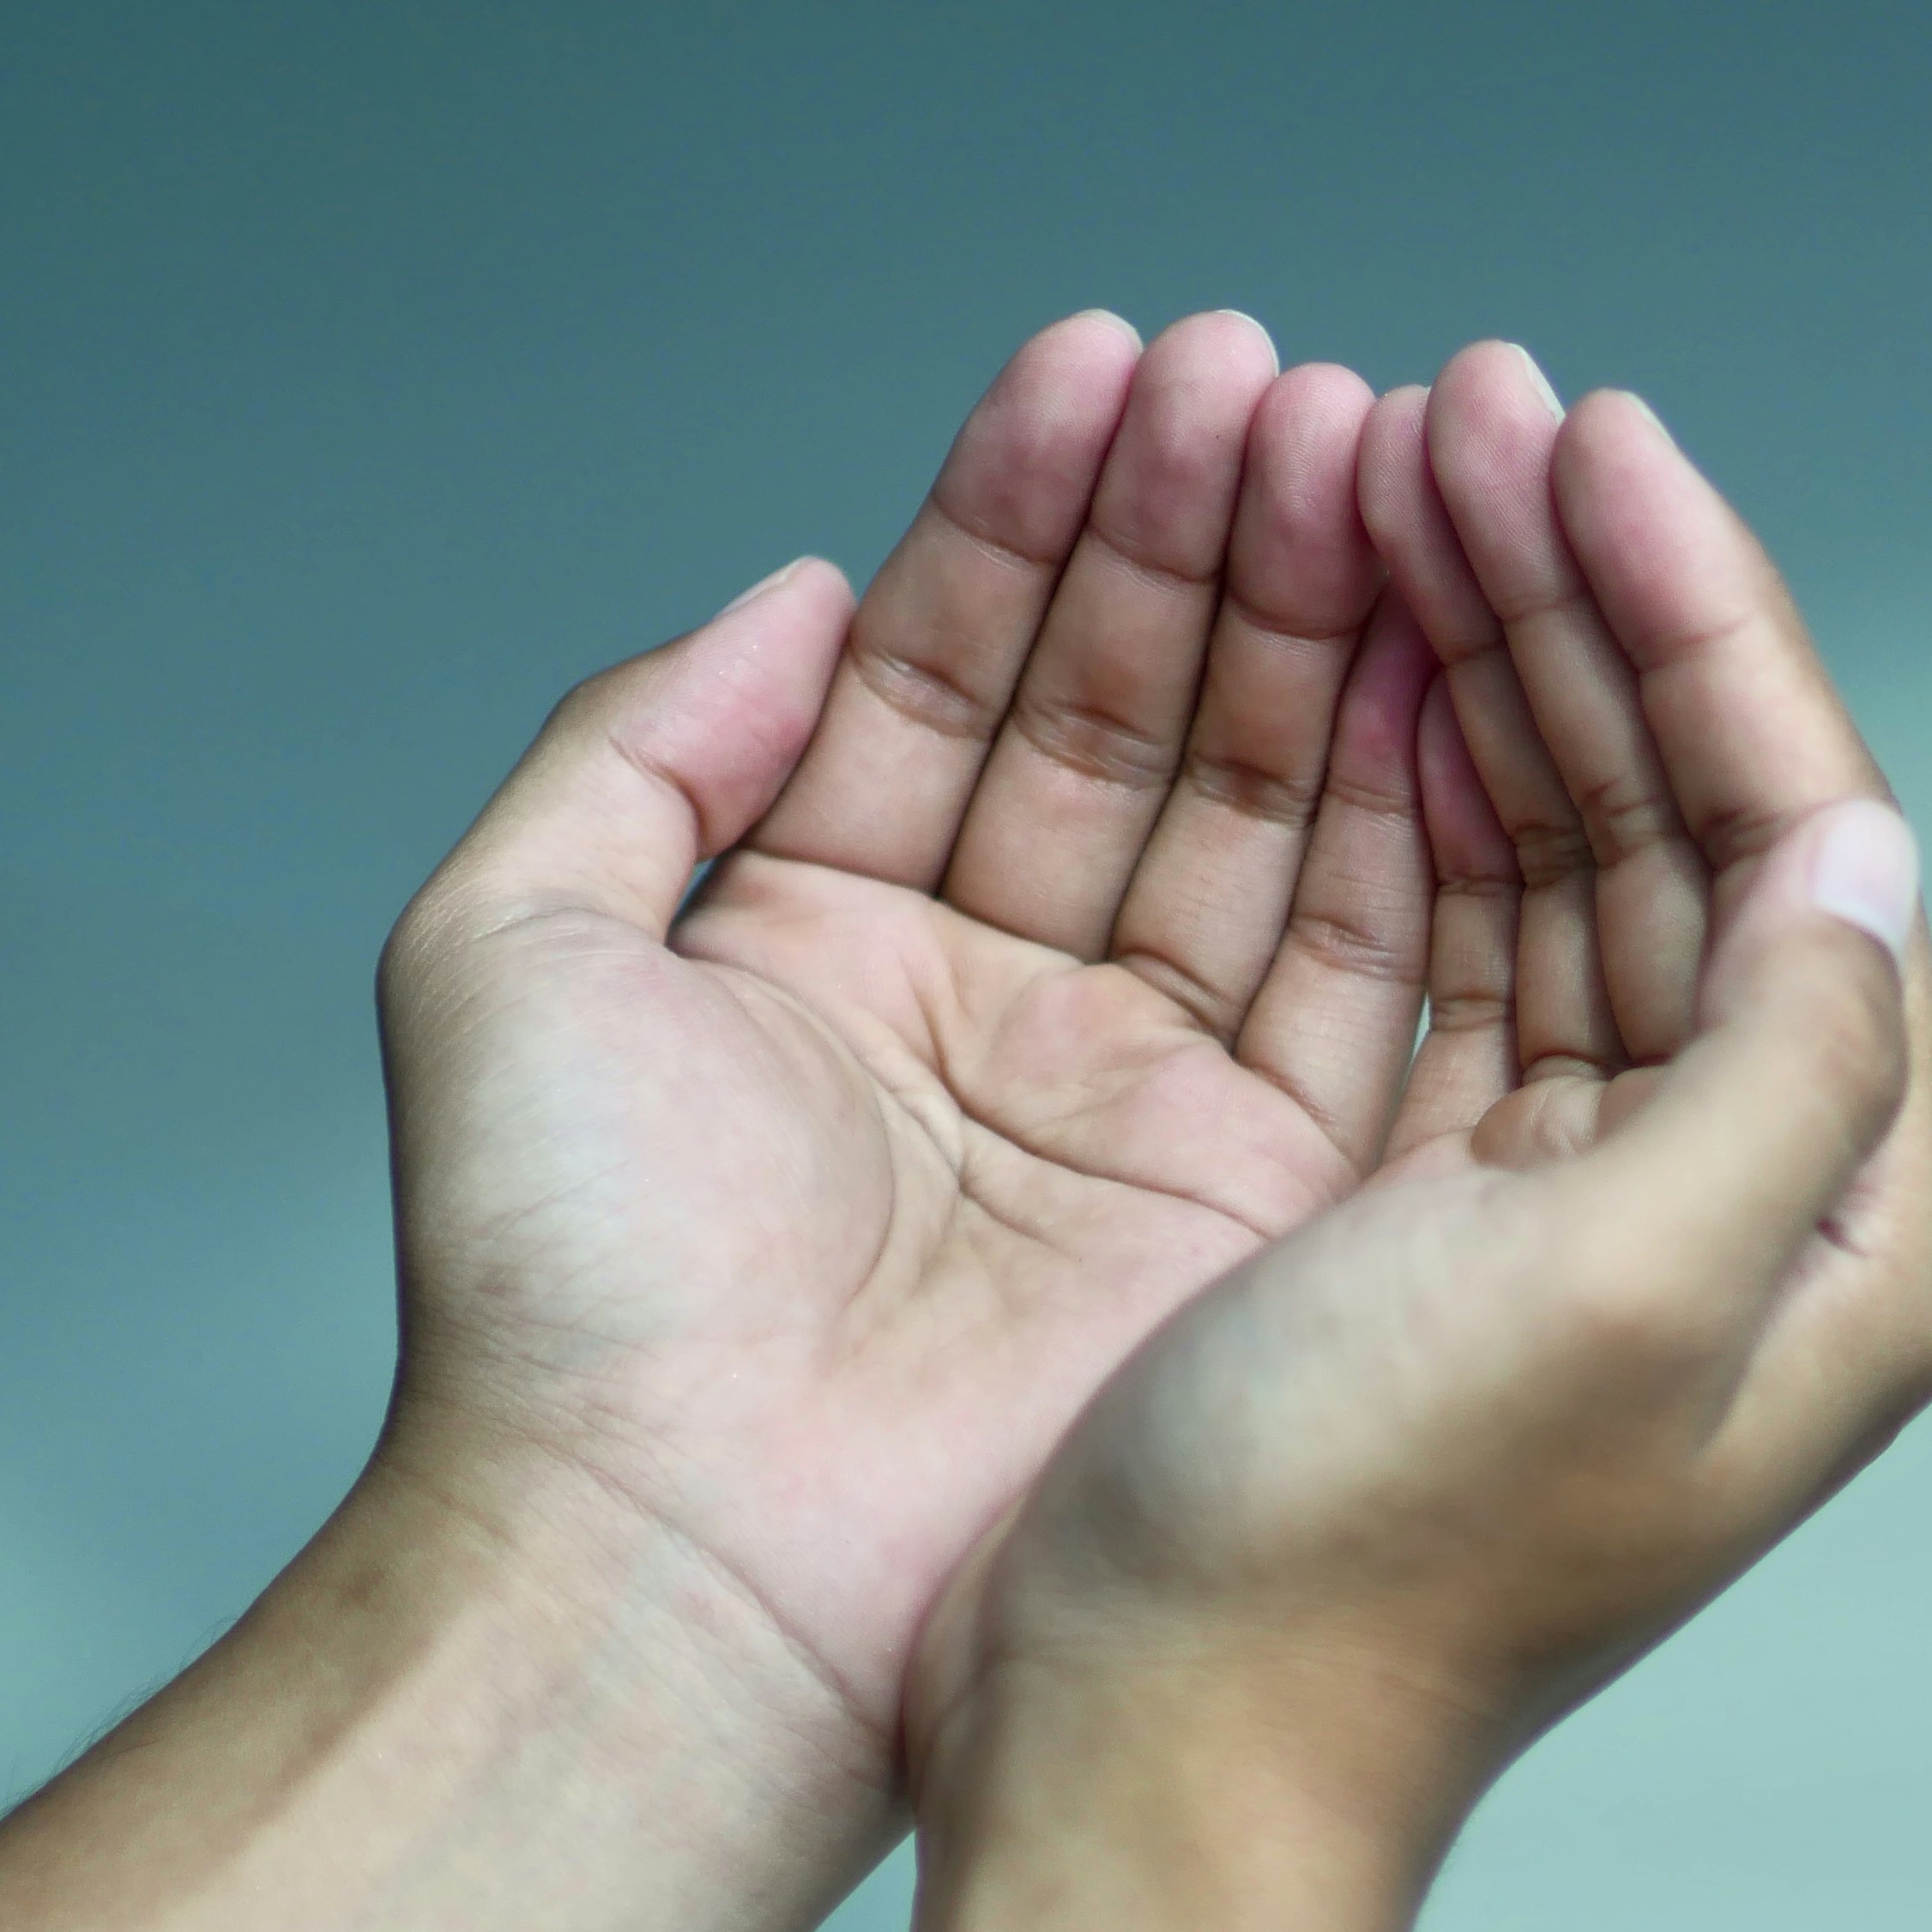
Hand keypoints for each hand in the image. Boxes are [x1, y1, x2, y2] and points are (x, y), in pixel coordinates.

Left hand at [377, 310, 1442, 1762]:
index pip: (953, 671)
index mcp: (818, 939)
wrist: (687, 1569)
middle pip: (1126, 714)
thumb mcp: (509, 948)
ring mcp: (1137, 1092)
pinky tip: (1422, 646)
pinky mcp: (1258, 1191)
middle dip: (1197, 534)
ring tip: (1361, 447)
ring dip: (1310, 624)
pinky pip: (1354, 960)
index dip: (1027, 512)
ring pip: (1254, 806)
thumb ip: (643, 743)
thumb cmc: (566, 1292)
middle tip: (1272, 378)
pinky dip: (1400, 802)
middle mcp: (993, 1001)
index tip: (1105, 362)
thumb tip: (794, 583)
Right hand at [909, 346, 1931, 1834]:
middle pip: (1689, 825)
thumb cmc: (1359, 1558)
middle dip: (1588, 605)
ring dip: (1497, 665)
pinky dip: (1412, 791)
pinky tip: (1365, 659)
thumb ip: (1786, 1056)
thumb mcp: (1623, 1287)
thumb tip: (1869, 853)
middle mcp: (1746, 1202)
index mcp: (1842, 1226)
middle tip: (1469, 402)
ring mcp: (1593, 1198)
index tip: (1591, 438)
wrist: (1151, 1767)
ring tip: (1395, 468)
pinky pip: (1456, 940)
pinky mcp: (1445, 1210)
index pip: (1803, 844)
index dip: (1705, 623)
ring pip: (1566, 858)